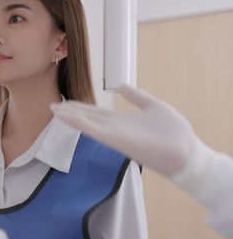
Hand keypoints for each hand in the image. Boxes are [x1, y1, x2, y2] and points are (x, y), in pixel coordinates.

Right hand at [50, 85, 197, 176]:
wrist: (186, 152)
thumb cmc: (174, 133)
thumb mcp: (153, 106)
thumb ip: (136, 97)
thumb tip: (119, 86)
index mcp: (121, 121)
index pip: (96, 113)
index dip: (80, 107)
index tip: (65, 102)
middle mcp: (114, 128)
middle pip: (87, 117)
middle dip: (70, 112)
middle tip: (52, 106)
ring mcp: (113, 135)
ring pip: (87, 123)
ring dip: (70, 116)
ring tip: (54, 109)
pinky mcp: (116, 140)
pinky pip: (94, 130)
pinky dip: (79, 123)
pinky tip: (67, 116)